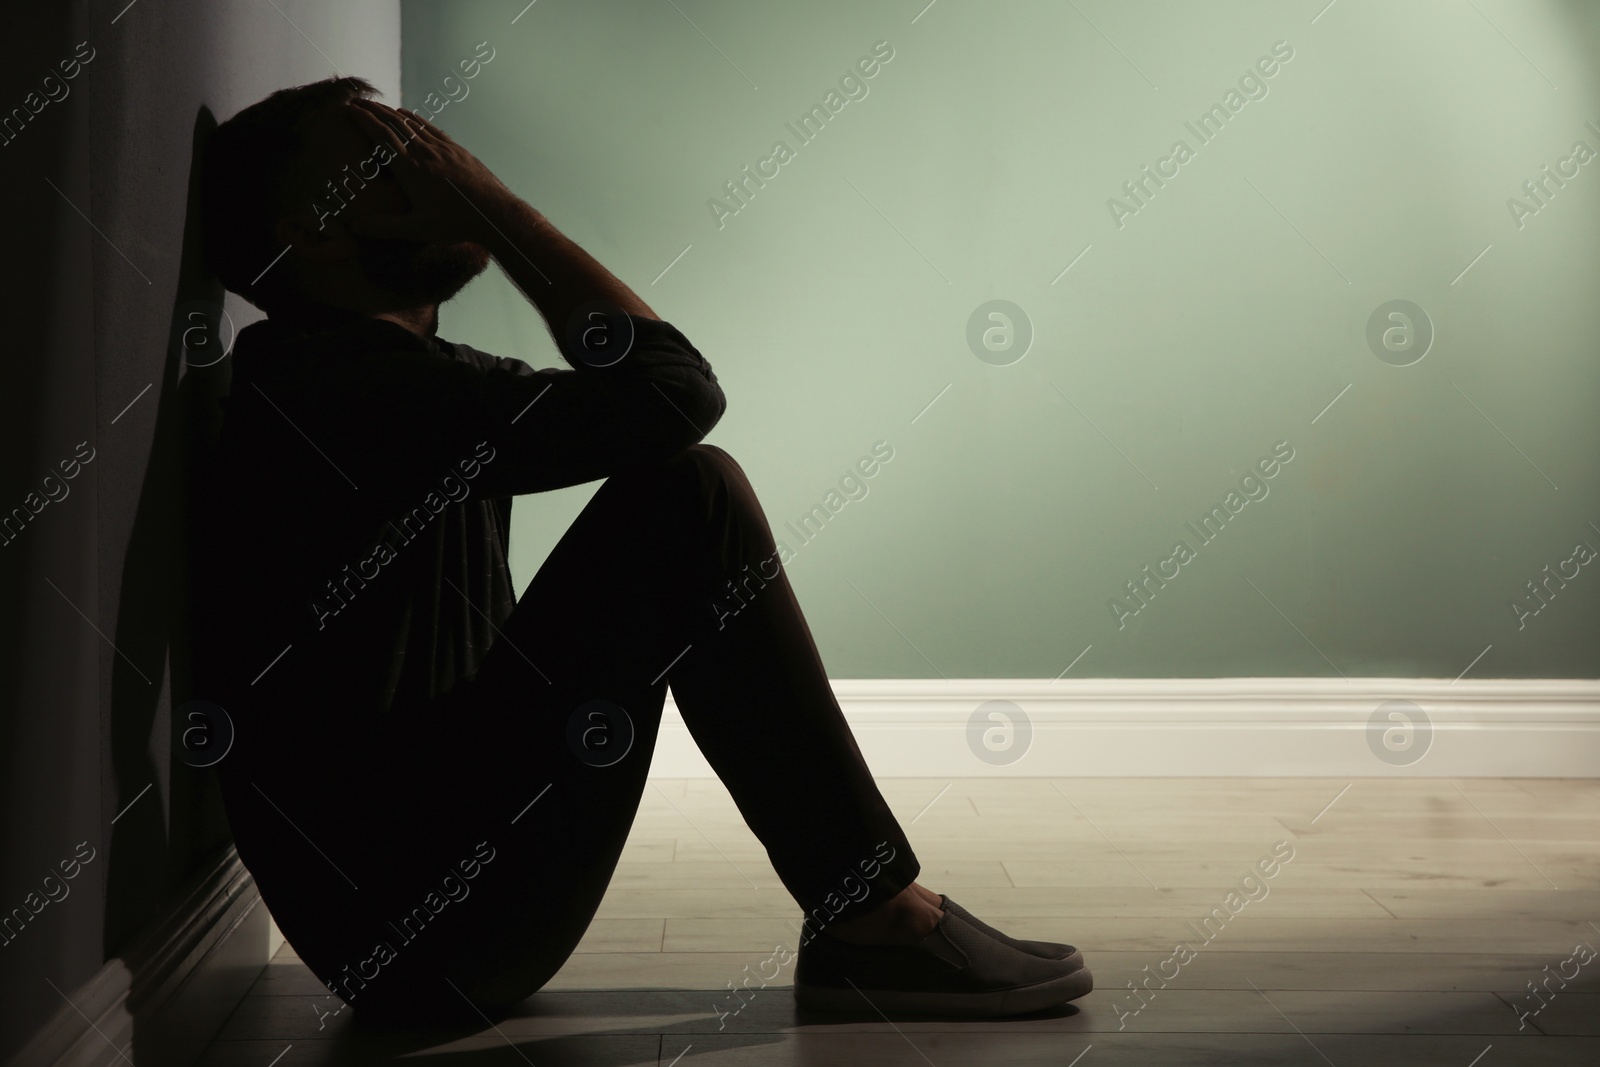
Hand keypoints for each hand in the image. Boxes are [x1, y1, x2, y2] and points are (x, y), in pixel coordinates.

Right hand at [344, 98, 518, 246]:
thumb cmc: (456, 223)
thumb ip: (384, 227)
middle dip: (373, 110)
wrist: (495, 212)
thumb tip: (353, 227)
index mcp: (410, 169)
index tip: (349, 109)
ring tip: (377, 106)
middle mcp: (424, 152)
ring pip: (412, 123)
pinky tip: (408, 115)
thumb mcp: (417, 229)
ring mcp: (442, 148)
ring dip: (391, 111)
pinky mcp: (456, 149)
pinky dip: (414, 118)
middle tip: (356, 100)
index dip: (363, 120)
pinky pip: (430, 128)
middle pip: (393, 123)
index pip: (381, 137)